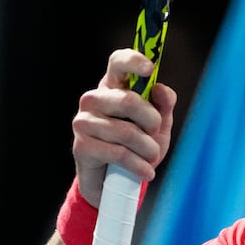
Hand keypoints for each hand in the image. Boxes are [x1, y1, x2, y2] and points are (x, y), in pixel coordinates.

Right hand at [71, 48, 177, 206]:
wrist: (117, 183)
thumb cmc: (138, 145)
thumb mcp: (158, 125)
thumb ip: (163, 104)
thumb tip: (159, 88)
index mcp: (112, 86)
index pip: (118, 62)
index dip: (133, 61)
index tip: (150, 69)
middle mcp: (94, 99)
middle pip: (128, 100)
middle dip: (151, 120)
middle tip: (155, 132)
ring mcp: (84, 122)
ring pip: (125, 131)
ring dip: (147, 149)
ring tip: (152, 158)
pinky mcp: (81, 146)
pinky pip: (118, 153)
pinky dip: (138, 165)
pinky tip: (146, 172)